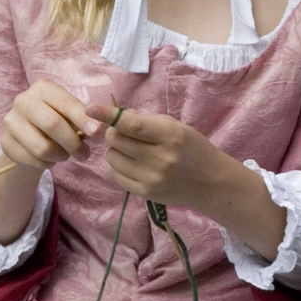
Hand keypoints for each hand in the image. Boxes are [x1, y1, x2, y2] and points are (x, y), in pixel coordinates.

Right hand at [1, 78, 99, 170]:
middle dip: (73, 142)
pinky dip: (48, 163)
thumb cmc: (56, 117)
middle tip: (85, 154)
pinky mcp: (5, 142)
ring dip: (61, 155)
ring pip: (42, 147)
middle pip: (52, 124)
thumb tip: (96, 128)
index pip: (66, 103)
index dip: (83, 118)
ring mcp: (10, 122)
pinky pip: (32, 160)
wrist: (27, 133)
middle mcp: (23, 101)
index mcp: (43, 88)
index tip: (97, 131)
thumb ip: (81, 117)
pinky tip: (52, 159)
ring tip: (67, 155)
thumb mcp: (68, 112)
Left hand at [86, 101, 287, 259]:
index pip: (132, 125)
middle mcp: (159, 159)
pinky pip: (116, 174)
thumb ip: (147, 122)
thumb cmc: (193, 147)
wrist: (209, 181)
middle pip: (116, 140)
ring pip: (112, 157)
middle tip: (126, 131)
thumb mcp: (177, 127)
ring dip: (118, 150)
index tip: (90, 107)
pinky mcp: (144, 193)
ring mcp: (150, 178)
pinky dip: (120, 165)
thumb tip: (117, 119)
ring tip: (134, 150)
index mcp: (170, 136)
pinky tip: (134, 163)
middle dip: (115, 131)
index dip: (109, 115)